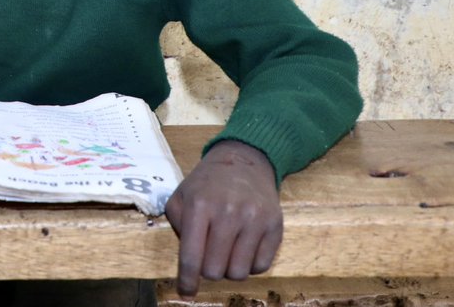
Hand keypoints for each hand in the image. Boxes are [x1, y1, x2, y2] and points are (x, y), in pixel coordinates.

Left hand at [164, 139, 282, 296]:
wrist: (244, 161)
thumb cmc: (207, 184)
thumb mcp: (182, 195)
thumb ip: (178, 226)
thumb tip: (188, 261)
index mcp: (200, 205)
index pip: (192, 256)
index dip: (187, 280)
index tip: (187, 291)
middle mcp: (229, 212)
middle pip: (216, 270)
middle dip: (209, 270)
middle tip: (209, 256)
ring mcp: (255, 219)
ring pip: (239, 273)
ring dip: (229, 269)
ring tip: (226, 251)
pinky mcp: (275, 225)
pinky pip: (261, 267)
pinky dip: (250, 265)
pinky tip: (244, 248)